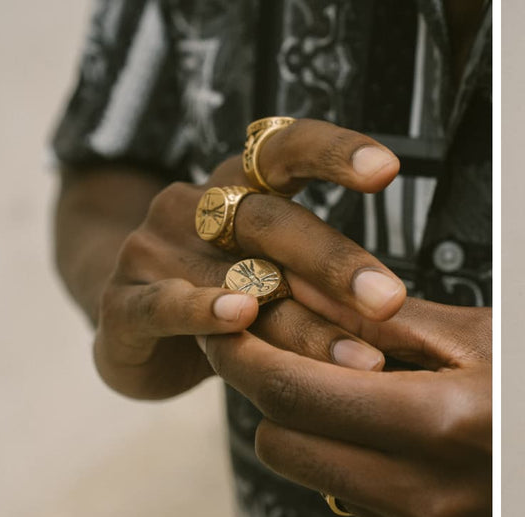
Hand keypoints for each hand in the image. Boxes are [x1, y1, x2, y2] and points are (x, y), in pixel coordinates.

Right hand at [91, 119, 408, 398]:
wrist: (135, 325)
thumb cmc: (227, 289)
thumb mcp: (276, 272)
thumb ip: (322, 278)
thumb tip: (402, 307)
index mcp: (241, 183)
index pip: (287, 149)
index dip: (335, 153)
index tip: (387, 168)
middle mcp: (196, 207)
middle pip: (272, 223)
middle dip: (335, 264)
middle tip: (389, 300)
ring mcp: (155, 251)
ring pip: (237, 282)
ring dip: (303, 324)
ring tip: (357, 359)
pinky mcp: (123, 304)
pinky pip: (166, 305)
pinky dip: (204, 311)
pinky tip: (239, 317)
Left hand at [201, 299, 491, 516]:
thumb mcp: (476, 339)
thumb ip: (376, 320)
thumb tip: (288, 288)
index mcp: (444, 424)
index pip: (297, 394)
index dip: (246, 356)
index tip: (226, 327)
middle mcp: (427, 496)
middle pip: (282, 441)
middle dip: (275, 396)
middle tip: (292, 358)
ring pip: (313, 477)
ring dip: (320, 436)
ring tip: (372, 405)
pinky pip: (352, 509)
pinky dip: (362, 474)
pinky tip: (410, 456)